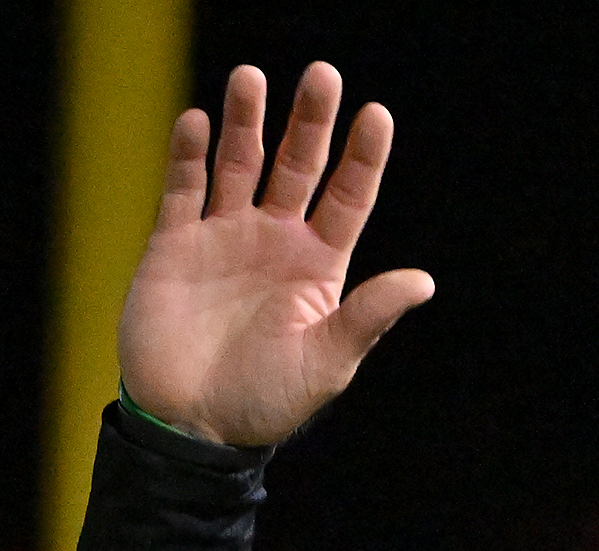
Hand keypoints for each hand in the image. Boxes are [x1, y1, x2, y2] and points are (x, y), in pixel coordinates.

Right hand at [117, 61, 434, 447]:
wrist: (191, 427)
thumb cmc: (265, 403)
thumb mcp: (326, 363)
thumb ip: (368, 316)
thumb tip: (423, 281)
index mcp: (317, 266)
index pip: (347, 198)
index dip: (362, 158)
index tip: (377, 115)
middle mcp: (274, 241)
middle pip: (296, 165)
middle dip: (309, 121)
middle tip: (322, 75)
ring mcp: (223, 237)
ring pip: (238, 163)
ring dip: (245, 121)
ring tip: (252, 78)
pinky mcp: (174, 245)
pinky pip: (182, 189)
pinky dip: (187, 155)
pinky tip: (196, 122)